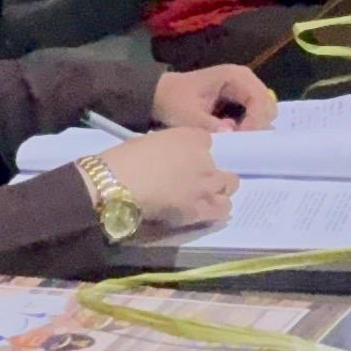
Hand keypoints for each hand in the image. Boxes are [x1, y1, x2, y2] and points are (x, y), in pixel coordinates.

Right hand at [99, 127, 239, 232]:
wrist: (121, 184)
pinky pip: (223, 209)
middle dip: (213, 173)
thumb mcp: (147, 141)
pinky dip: (217, 210)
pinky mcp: (203, 208)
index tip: (188, 161)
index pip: (206, 140)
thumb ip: (166, 147)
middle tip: (197, 182)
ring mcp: (207, 183)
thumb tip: (167, 157)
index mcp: (189, 137)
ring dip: (219, 191)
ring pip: (229, 186)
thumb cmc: (126, 159)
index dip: (198, 152)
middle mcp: (205, 158)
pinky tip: (207, 213)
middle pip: (222, 165)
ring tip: (205, 199)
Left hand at [152, 64, 275, 129]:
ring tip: (238, 139)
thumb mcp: (187, 115)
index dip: (255, 120)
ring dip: (255, 127)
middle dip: (258, 125)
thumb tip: (231, 133)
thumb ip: (209, 124)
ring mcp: (243, 88)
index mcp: (234, 76)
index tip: (242, 138)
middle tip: (243, 142)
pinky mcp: (240, 99)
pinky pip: (255, 113)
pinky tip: (236, 135)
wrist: (160, 95)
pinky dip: (250, 126)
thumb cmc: (174, 100)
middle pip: (267, 104)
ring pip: (264, 110)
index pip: (258, 99)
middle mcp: (244, 79)